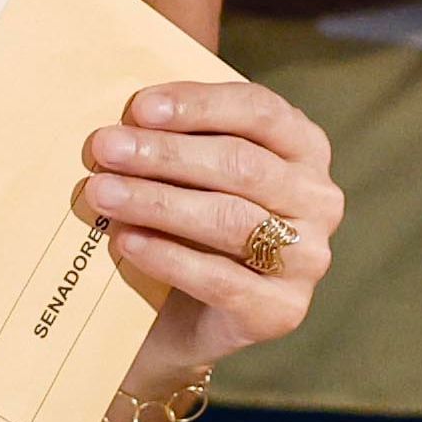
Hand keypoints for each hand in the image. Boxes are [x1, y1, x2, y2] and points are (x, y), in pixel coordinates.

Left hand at [93, 79, 343, 384]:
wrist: (187, 316)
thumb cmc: (187, 223)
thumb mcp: (188, 171)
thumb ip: (175, 138)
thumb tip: (126, 120)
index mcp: (304, 147)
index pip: (260, 111)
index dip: (200, 105)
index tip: (139, 108)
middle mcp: (319, 199)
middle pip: (242, 165)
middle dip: (166, 154)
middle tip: (105, 147)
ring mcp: (308, 257)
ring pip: (231, 219)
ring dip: (159, 202)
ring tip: (102, 192)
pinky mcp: (283, 309)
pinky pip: (222, 280)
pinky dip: (168, 257)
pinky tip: (126, 241)